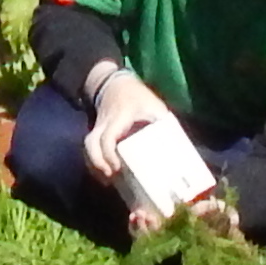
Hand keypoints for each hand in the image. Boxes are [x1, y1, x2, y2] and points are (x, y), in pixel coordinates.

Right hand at [83, 69, 172, 186]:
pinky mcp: (97, 134)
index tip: (117, 168)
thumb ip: (162, 123)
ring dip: (95, 165)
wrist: (116, 84)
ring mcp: (98, 129)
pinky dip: (96, 162)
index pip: (107, 137)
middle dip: (97, 162)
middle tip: (110, 177)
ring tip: (107, 180)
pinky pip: (91, 149)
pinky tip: (105, 173)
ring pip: (88, 147)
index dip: (109, 154)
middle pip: (91, 144)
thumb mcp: (153, 106)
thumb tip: (177, 148)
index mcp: (119, 117)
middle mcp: (104, 124)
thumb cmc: (138, 96)